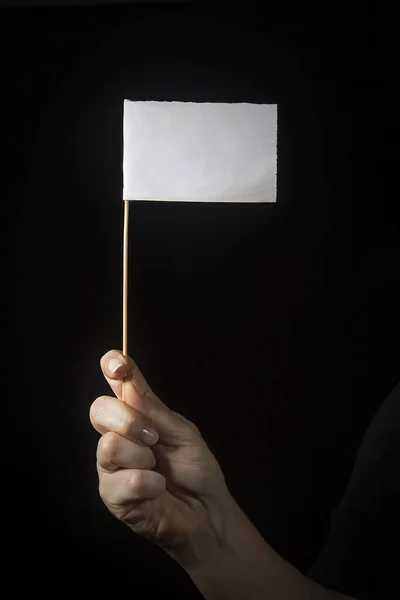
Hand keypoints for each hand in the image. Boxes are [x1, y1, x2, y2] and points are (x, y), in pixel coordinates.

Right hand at [89, 350, 233, 565]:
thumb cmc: (196, 469)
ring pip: (108, 446)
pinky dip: (148, 484)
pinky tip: (158, 489)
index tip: (117, 365)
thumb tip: (130, 389)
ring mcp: (111, 465)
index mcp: (138, 413)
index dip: (112, 366)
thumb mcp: (184, 433)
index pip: (117, 382)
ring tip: (158, 468)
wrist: (207, 511)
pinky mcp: (112, 495)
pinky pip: (120, 481)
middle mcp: (118, 434)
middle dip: (127, 420)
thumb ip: (156, 412)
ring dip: (141, 457)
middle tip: (153, 437)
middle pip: (99, 409)